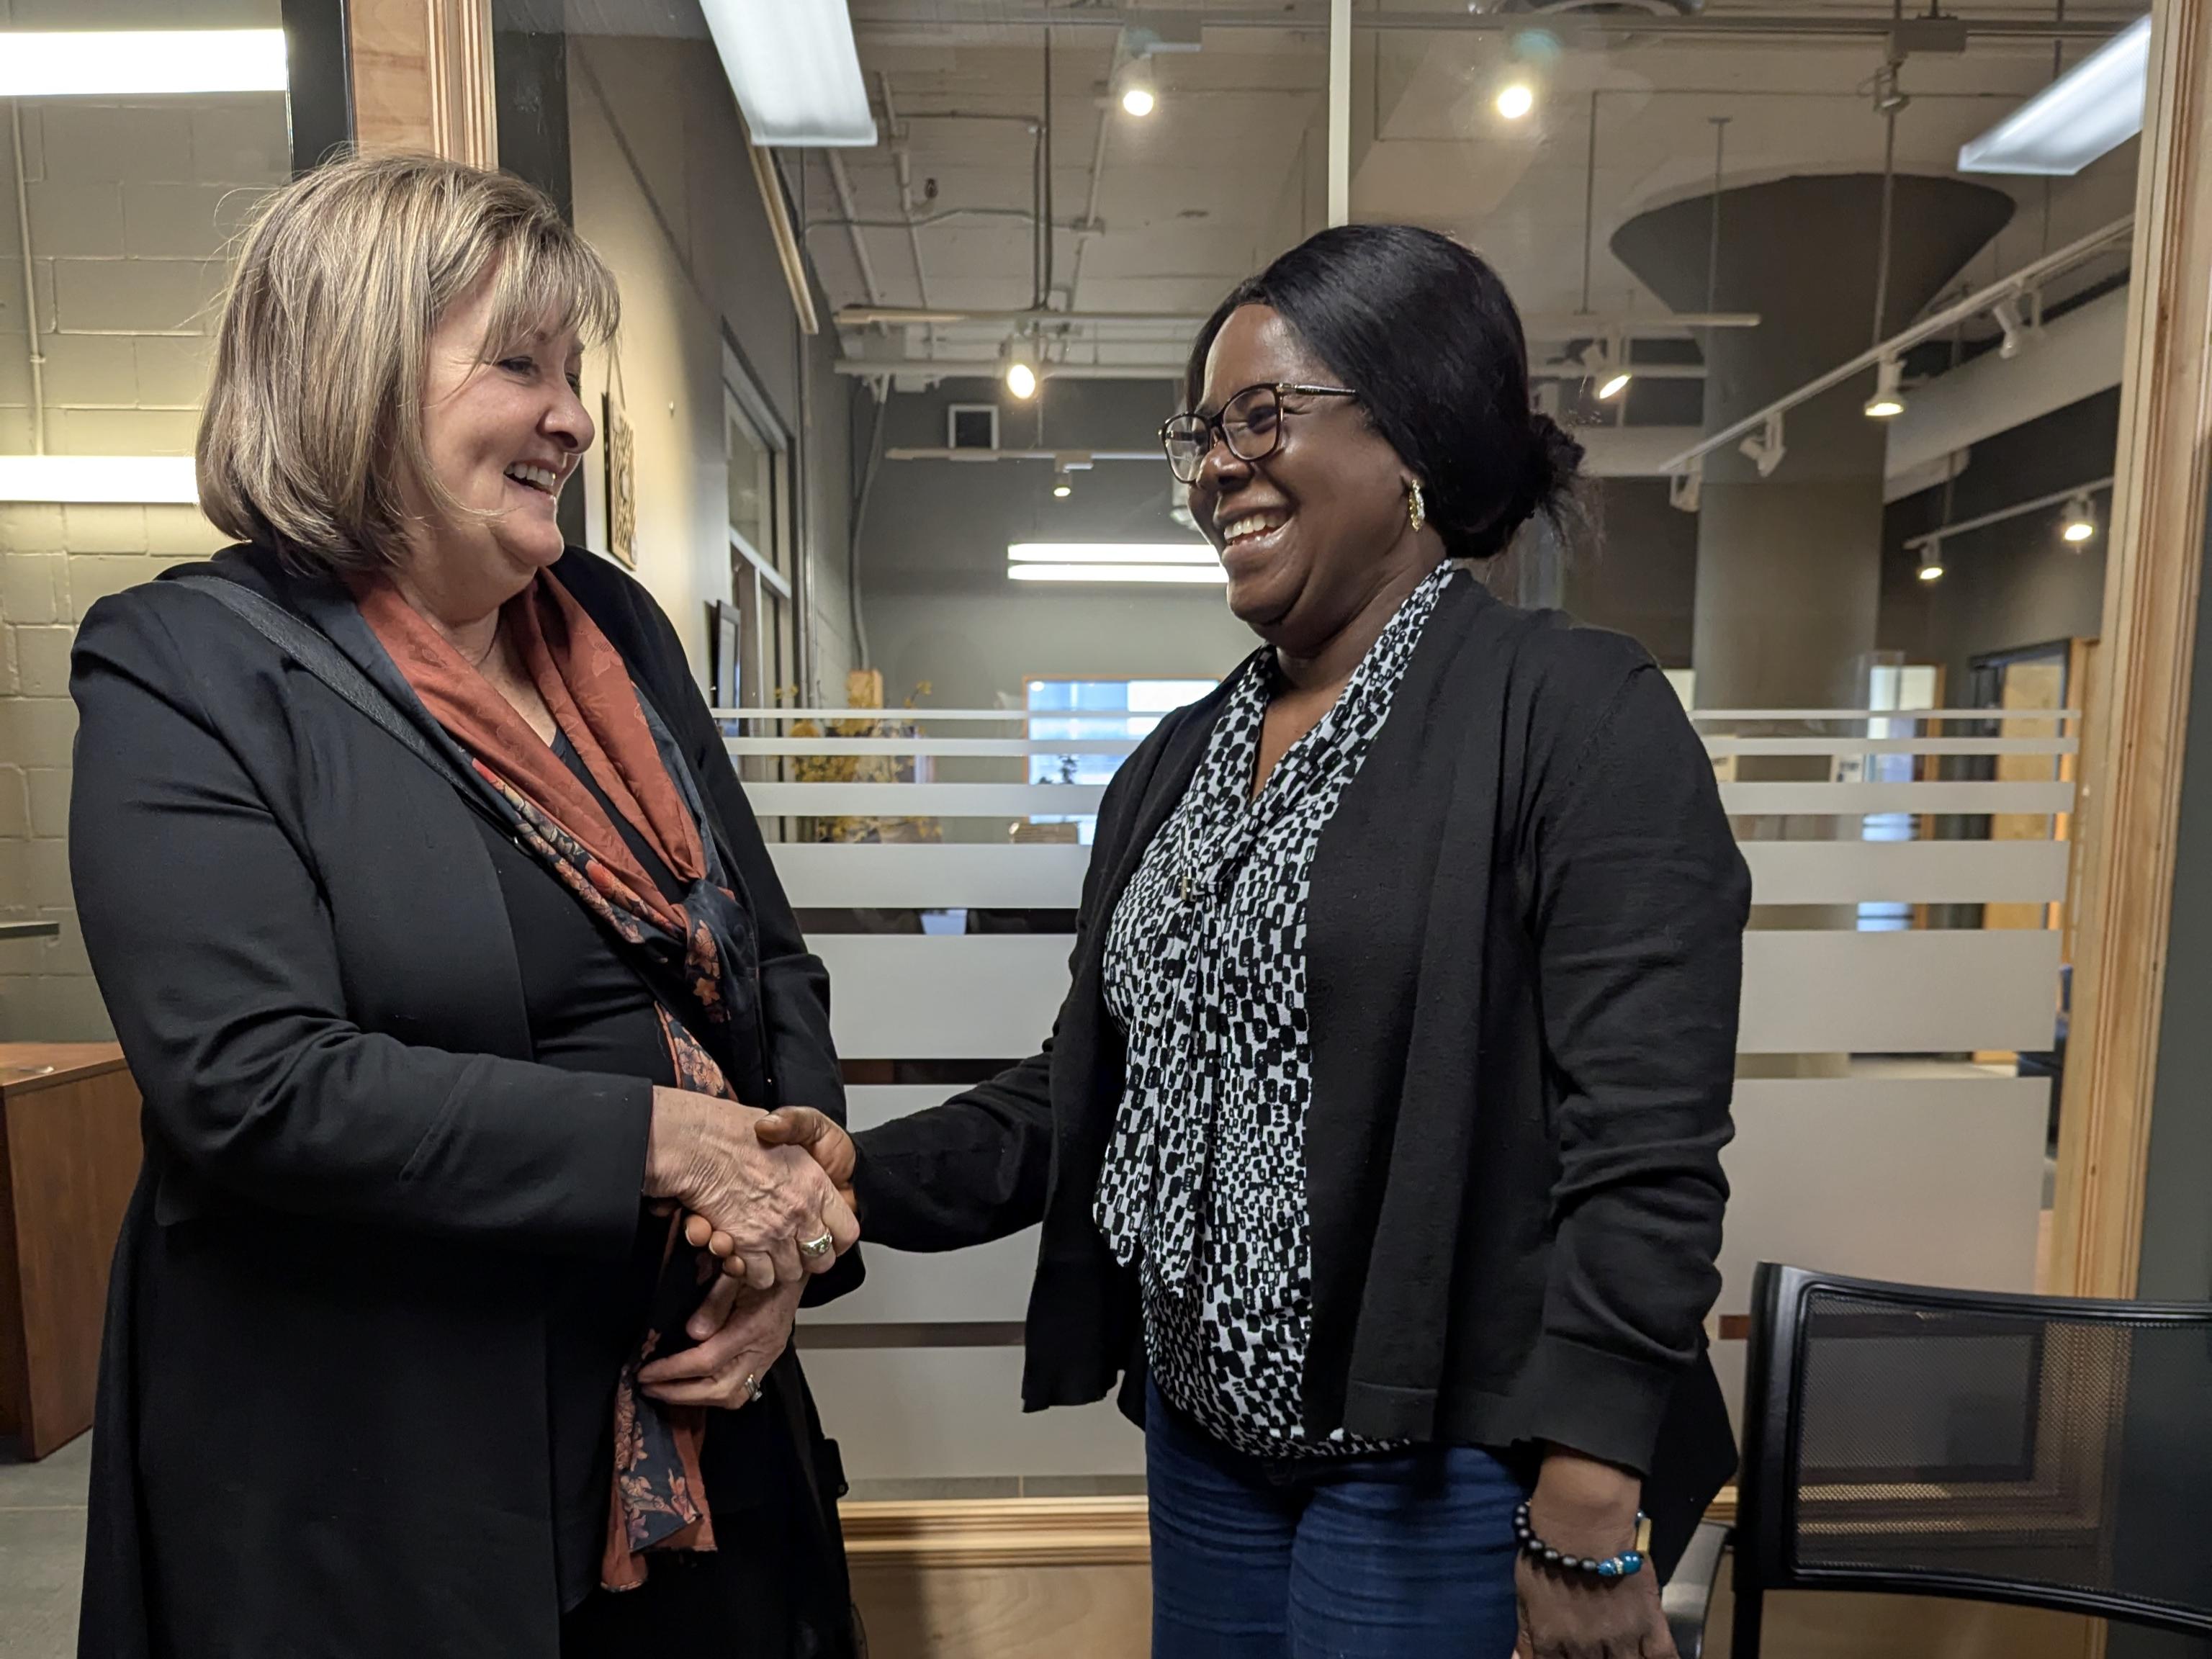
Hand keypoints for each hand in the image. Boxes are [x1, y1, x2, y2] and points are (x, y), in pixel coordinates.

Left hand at [636, 1273, 801, 1409]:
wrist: (795, 1266)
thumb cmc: (763, 1267)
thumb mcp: (736, 1274)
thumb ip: (715, 1302)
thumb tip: (691, 1333)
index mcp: (753, 1328)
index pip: (707, 1361)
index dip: (672, 1371)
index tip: (645, 1372)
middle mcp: (762, 1350)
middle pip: (720, 1390)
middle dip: (679, 1394)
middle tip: (649, 1387)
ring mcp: (767, 1359)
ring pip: (732, 1397)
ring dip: (696, 1399)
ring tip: (666, 1391)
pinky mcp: (767, 1361)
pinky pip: (741, 1392)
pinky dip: (713, 1395)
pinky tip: (693, 1388)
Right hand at [644, 1087, 857, 1290]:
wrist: (700, 1139)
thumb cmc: (743, 1133)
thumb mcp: (794, 1124)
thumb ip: (807, 1140)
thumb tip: (815, 1161)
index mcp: (818, 1187)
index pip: (847, 1232)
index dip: (837, 1239)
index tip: (825, 1237)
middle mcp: (800, 1213)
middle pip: (820, 1261)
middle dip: (808, 1260)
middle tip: (793, 1248)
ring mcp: (774, 1232)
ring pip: (790, 1272)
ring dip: (779, 1267)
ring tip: (768, 1253)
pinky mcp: (746, 1245)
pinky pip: (761, 1277)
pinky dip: (753, 1272)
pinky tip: (746, 1256)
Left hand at [1514, 1449, 1675, 1658]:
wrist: (1582, 1522)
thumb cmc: (1546, 1550)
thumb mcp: (1525, 1593)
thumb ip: (1526, 1636)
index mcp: (1552, 1641)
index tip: (1571, 1656)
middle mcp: (1586, 1648)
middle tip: (1598, 1650)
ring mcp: (1620, 1639)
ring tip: (1621, 1651)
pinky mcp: (1649, 1624)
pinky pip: (1663, 1657)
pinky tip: (1650, 1656)